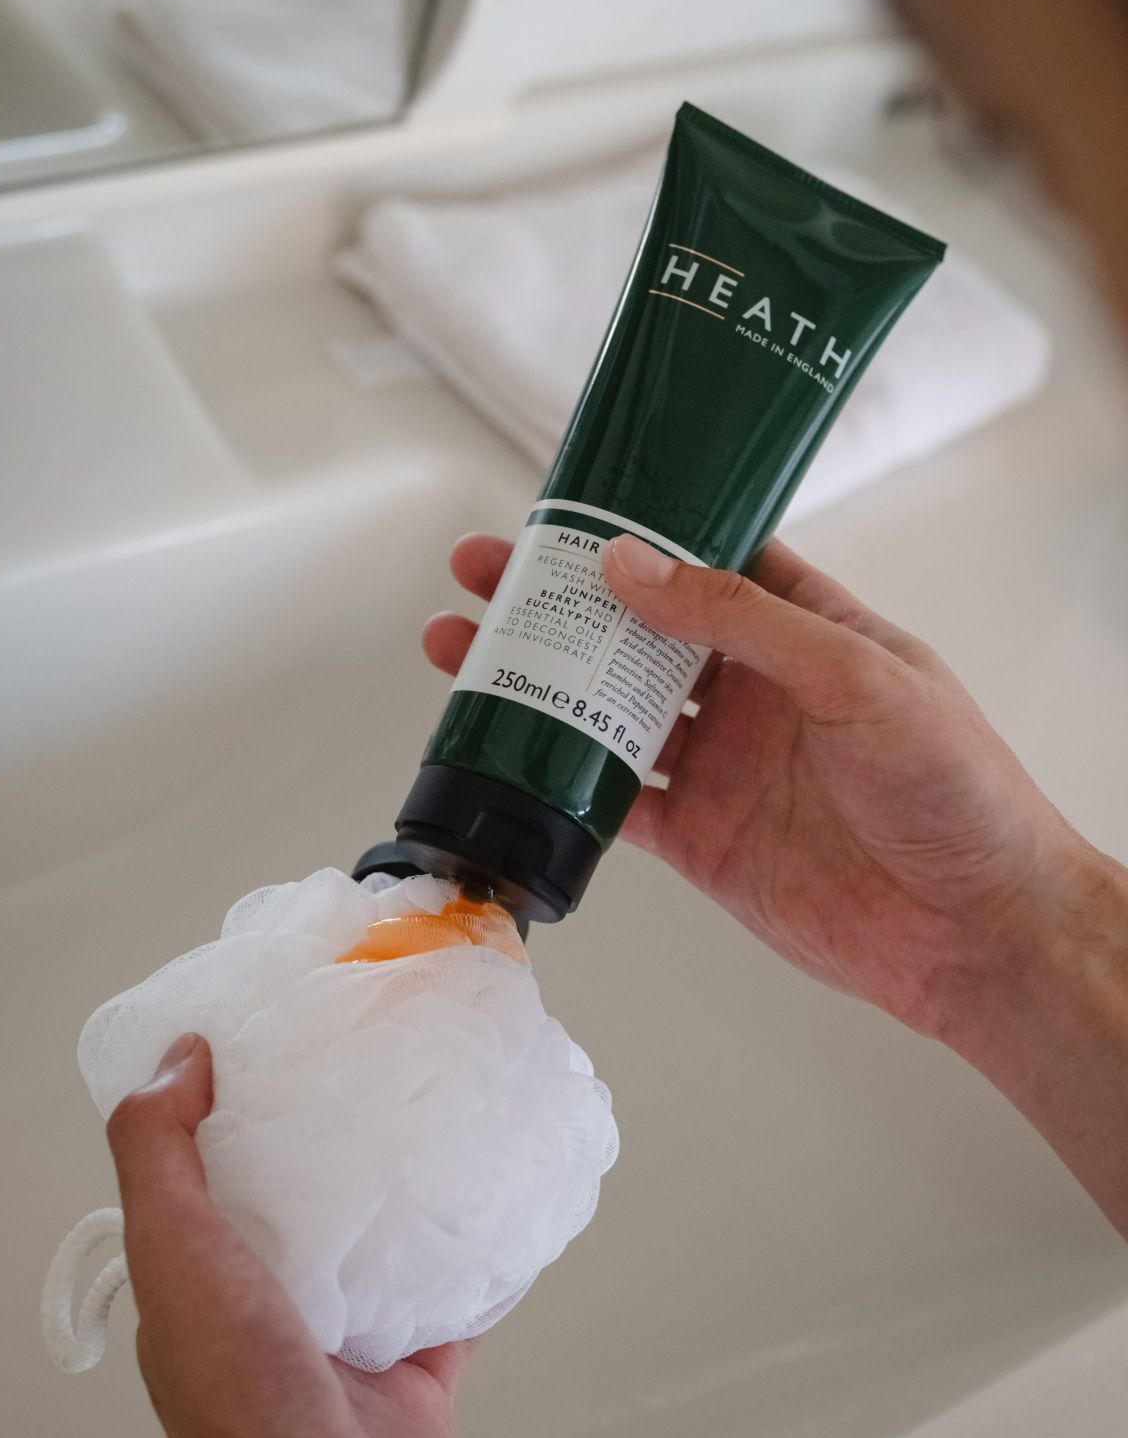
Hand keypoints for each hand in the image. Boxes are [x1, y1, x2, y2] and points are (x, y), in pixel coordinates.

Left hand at [107, 1034, 468, 1437]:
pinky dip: (470, 1253)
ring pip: (381, 1241)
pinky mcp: (414, 1359)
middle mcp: (274, 1301)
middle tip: (368, 1070)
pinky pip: (451, 1292)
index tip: (275, 1046)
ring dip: (404, 1190)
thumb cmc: (239, 1397)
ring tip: (431, 1119)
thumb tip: (176, 1060)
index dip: (237, 1107)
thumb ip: (158, 1156)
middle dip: (332, 1140)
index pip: (216, 1173)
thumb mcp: (174, 1252)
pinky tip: (485, 1206)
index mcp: (209, 1275)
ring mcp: (346, 1332)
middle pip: (305, 1199)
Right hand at [425, 532, 1127, 1229]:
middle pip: (637, 629)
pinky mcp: (699, 834)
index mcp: (802, 630)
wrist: (971, 930)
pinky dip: (559, 778)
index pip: (706, 558)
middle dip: (560, 598)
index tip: (567, 507)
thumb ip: (743, 619)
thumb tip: (634, 568)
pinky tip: (505, 752)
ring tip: (466, 650)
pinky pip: (614, 799)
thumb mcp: (857, 676)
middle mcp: (752, 689)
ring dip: (540, 680)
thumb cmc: (955, 789)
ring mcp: (720, 762)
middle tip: (488, 572)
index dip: (636, 530)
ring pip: (608, 708)